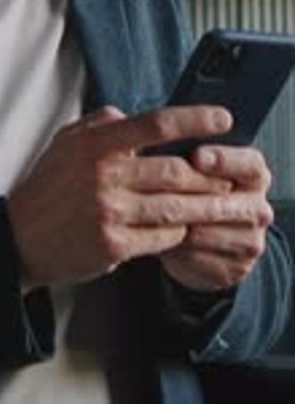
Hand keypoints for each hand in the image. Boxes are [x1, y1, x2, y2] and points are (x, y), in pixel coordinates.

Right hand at [7, 104, 234, 291]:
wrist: (19, 236)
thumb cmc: (49, 185)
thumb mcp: (68, 140)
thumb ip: (103, 122)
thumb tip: (134, 113)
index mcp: (97, 144)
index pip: (155, 124)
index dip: (195, 119)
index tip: (223, 118)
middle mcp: (104, 175)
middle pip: (176, 170)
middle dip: (208, 174)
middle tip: (227, 176)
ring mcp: (110, 212)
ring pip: (175, 207)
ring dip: (201, 206)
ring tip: (217, 203)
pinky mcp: (113, 246)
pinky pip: (162, 237)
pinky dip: (177, 232)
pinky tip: (181, 227)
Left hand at [160, 144, 272, 291]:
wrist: (202, 238)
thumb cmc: (193, 187)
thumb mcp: (193, 165)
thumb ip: (184, 151)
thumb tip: (158, 139)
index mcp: (254, 173)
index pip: (248, 164)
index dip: (223, 159)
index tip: (197, 156)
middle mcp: (259, 207)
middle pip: (227, 202)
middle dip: (191, 196)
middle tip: (159, 190)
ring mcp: (251, 240)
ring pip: (206, 231)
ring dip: (175, 222)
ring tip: (147, 210)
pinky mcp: (235, 268)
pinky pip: (197, 257)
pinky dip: (174, 247)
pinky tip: (156, 235)